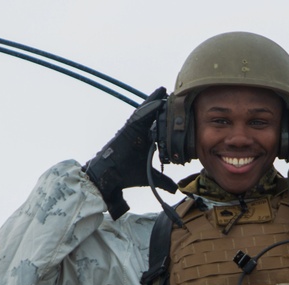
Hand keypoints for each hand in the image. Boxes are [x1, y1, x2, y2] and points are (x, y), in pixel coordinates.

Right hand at [84, 87, 176, 218]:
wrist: (110, 177)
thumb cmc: (127, 175)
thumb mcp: (151, 177)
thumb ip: (163, 181)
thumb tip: (175, 189)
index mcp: (145, 141)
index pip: (158, 126)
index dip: (166, 117)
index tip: (178, 110)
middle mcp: (139, 133)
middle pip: (151, 115)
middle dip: (160, 104)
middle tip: (172, 94)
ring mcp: (132, 130)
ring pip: (144, 113)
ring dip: (153, 101)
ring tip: (163, 91)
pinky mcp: (127, 130)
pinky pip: (138, 117)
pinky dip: (147, 110)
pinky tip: (156, 102)